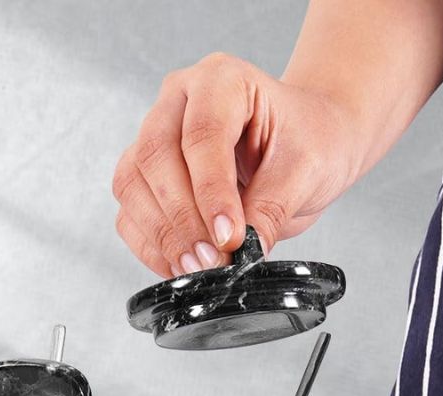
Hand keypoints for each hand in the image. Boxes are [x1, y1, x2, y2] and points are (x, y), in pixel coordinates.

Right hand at [112, 52, 360, 277]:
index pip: (201, 135)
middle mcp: (178, 102)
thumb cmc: (311, 140)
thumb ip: (271, 208)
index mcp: (222, 80)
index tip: (228, 237)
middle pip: (154, 157)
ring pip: (132, 185)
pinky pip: (130, 213)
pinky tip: (181, 267)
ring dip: (161, 235)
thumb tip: (240, 252)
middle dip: (182, 219)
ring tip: (199, 268)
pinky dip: (151, 247)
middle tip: (213, 261)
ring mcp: (156, 137)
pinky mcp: (148, 178)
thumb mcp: (307, 169)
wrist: (310, 143)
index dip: (210, 191)